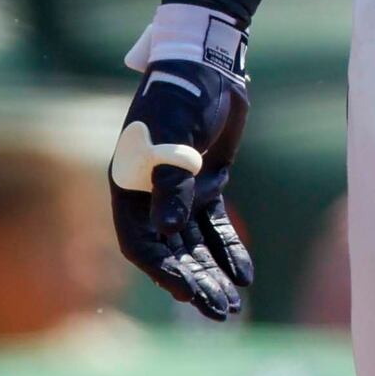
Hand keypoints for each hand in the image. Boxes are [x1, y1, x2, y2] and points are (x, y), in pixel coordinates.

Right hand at [111, 8, 253, 319]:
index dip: (163, 270)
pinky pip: (215, 226)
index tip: (187, 293)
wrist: (209, 63)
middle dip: (195, 283)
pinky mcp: (206, 183)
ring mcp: (179, 190)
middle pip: (171, 252)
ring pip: (194, 244)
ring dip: (211, 274)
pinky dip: (229, 249)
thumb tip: (168, 229)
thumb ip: (172, 180)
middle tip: (220, 312)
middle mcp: (149, 195)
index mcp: (129, 186)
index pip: (141, 242)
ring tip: (232, 307)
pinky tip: (245, 274)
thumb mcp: (175, 133)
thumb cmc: (183, 94)